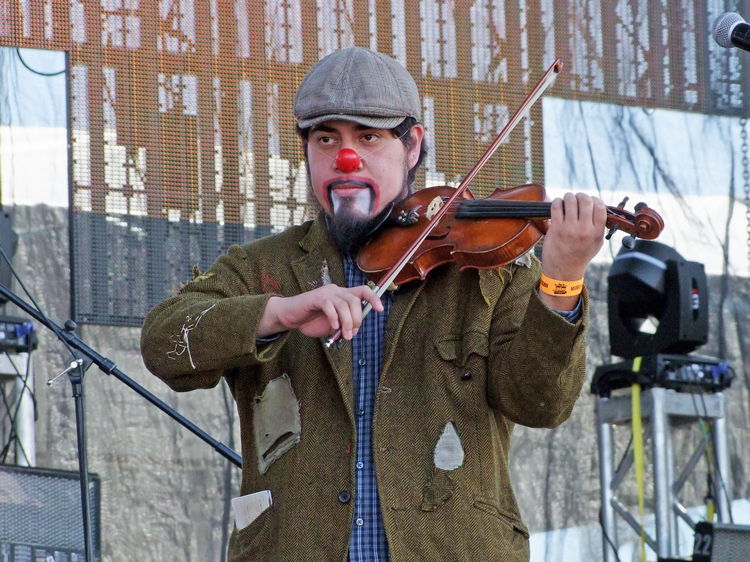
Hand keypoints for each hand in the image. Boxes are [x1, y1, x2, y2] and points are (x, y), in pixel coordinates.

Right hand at [259, 284, 382, 339]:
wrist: (291, 317)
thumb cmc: (312, 320)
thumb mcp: (334, 324)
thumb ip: (345, 324)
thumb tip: (355, 330)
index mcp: (343, 295)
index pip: (363, 290)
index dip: (373, 298)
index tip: (380, 309)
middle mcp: (337, 291)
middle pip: (355, 300)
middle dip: (357, 319)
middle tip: (351, 334)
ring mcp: (326, 293)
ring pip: (344, 304)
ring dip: (347, 322)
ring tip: (344, 335)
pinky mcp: (315, 298)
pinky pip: (329, 306)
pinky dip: (334, 318)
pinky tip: (333, 327)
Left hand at [539, 192, 605, 309]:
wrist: (563, 271)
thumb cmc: (580, 255)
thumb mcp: (596, 243)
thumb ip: (599, 226)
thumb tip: (598, 206)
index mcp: (597, 233)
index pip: (600, 207)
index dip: (595, 200)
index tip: (590, 201)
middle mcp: (584, 230)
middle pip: (585, 200)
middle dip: (581, 196)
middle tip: (577, 198)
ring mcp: (569, 229)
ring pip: (570, 201)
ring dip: (568, 197)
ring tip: (567, 200)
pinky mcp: (556, 229)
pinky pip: (556, 207)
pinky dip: (557, 201)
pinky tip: (558, 204)